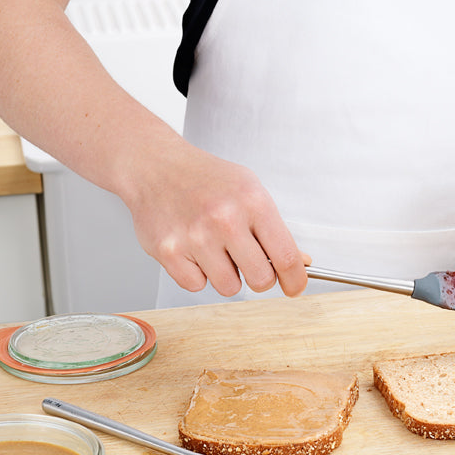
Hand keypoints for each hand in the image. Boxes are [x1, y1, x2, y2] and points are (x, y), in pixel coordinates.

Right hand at [121, 140, 307, 297]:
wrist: (155, 166)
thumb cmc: (205, 179)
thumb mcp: (249, 191)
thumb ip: (274, 229)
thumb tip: (300, 263)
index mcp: (252, 202)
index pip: (286, 257)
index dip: (295, 280)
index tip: (294, 287)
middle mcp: (225, 219)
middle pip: (261, 279)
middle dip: (258, 277)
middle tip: (247, 261)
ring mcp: (195, 237)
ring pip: (229, 288)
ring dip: (225, 275)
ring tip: (214, 248)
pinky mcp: (169, 251)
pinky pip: (196, 286)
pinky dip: (197, 273)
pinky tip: (192, 249)